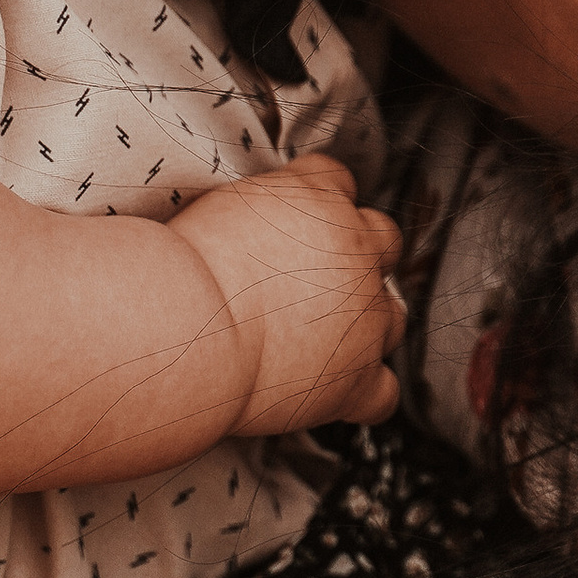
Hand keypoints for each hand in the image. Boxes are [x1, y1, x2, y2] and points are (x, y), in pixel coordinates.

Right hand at [171, 158, 404, 438]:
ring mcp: (364, 317)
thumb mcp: (222, 209)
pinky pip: (383, 394)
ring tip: (325, 340)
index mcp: (318, 199)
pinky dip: (364, 396)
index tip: (299, 221)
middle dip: (359, 257)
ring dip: (368, 326)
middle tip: (317, 279)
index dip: (320, 201)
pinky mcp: (357, 378)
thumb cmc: (185, 267)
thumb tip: (253, 228)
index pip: (337, 181)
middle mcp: (355, 252)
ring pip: (392, 317)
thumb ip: (260, 211)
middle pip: (383, 240)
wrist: (186, 326)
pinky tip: (336, 395)